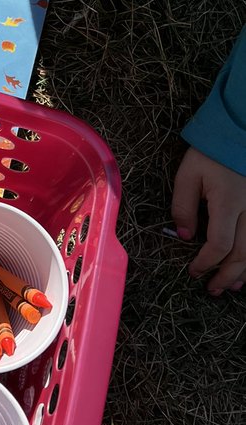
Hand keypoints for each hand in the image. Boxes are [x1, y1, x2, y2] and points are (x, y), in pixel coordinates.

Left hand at [171, 146, 245, 293]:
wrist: (238, 135)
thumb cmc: (210, 154)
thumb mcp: (188, 175)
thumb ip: (183, 206)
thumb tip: (183, 236)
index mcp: (227, 202)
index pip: (219, 244)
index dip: (206, 262)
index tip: (194, 271)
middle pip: (242, 254)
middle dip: (226, 275)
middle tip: (212, 289)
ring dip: (244, 272)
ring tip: (231, 286)